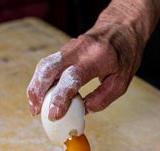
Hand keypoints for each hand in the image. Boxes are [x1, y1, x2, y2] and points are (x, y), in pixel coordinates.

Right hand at [27, 0, 159, 119]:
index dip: (60, 97)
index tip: (54, 114)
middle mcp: (80, 49)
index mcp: (99, 58)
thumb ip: (103, 98)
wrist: (121, 27)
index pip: (73, 77)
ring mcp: (70, 47)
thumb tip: (83, 110)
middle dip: (38, 91)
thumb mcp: (122, 81)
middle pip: (50, 68)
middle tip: (36, 112)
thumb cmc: (125, 55)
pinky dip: (41, 81)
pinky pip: (48, 65)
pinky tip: (41, 95)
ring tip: (35, 106)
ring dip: (36, 87)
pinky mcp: (64, 50)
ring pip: (44, 65)